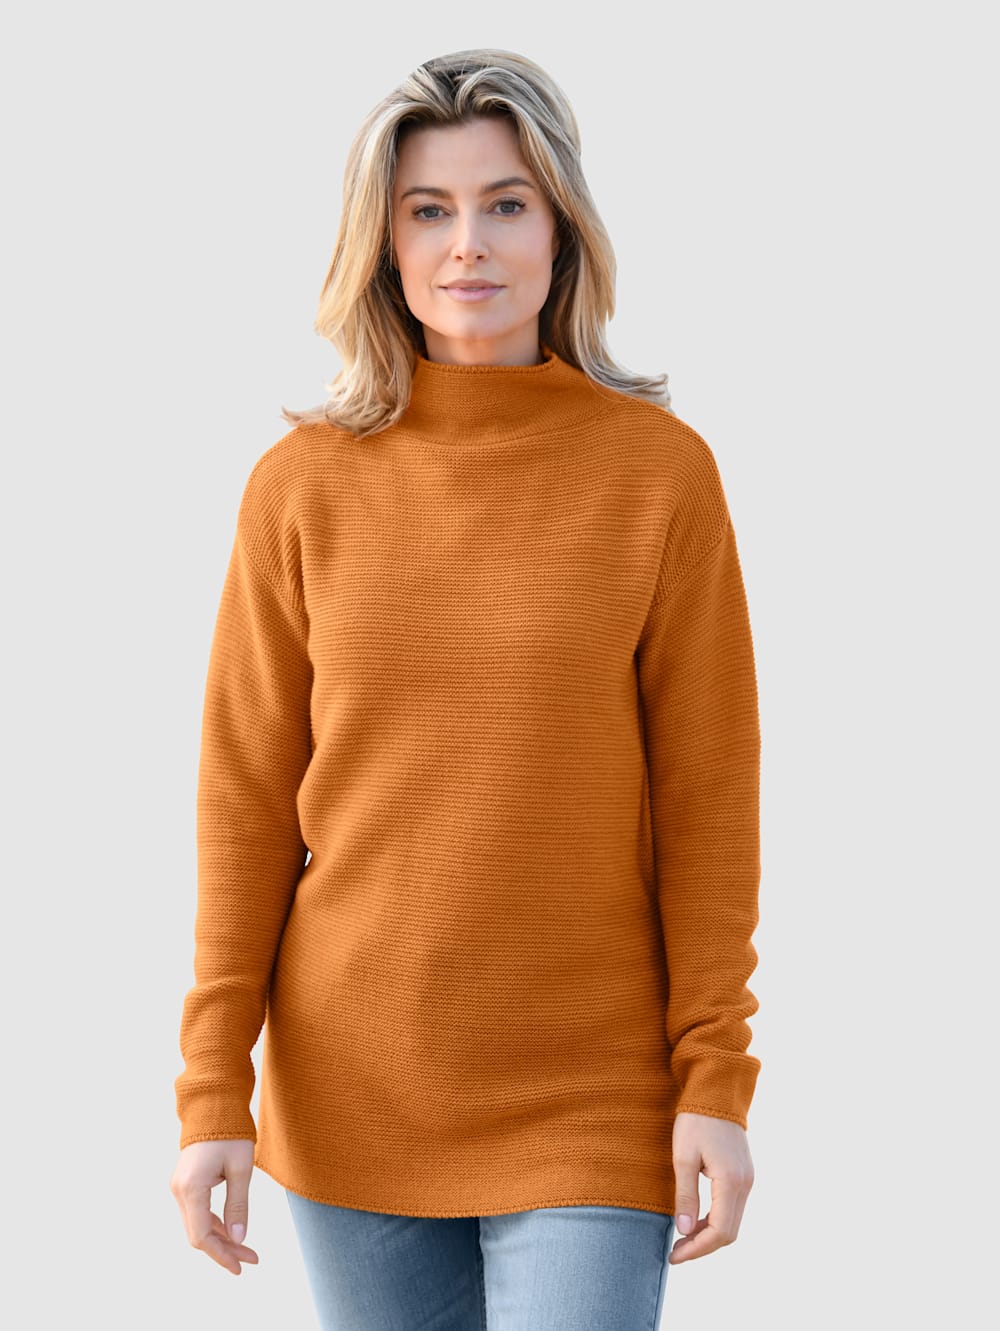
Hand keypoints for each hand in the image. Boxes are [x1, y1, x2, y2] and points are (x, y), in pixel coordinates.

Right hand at [170, 1139, 259, 1274]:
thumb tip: (239, 1239)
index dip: (220, 1255)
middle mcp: (180, 1191)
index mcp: (191, 1188)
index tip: (240, 1266)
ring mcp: (180, 1187)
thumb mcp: (241, 1169)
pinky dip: (214, 1224)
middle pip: (199, 1234)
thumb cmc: (231, 1134)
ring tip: (247, 1249)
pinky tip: (232, 1231)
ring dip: (221, 1239)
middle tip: (252, 1258)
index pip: (201, 1236)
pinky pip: (197, 1213)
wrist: (214, 1106)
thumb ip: (238, 1205)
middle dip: (225, 1249)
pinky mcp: (185, 1184)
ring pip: (197, 1225)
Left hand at [668, 1111, 753, 1263]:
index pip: (718, 1232)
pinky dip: (715, 1220)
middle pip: (728, 1233)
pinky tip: (694, 1220)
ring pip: (732, 1222)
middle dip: (702, 1247)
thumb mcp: (683, 1157)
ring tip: (681, 1238)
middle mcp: (745, 1185)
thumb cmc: (696, 1120)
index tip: (674, 1256)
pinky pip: (732, 1208)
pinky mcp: (744, 1175)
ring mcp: (747, 1180)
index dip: (697, 1249)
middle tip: (675, 1252)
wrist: (717, 1092)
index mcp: (731, 1182)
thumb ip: (685, 1196)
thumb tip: (684, 1232)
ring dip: (708, 1236)